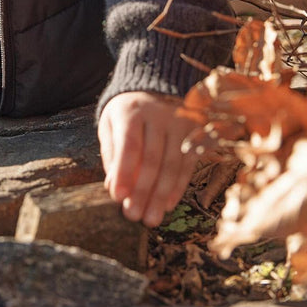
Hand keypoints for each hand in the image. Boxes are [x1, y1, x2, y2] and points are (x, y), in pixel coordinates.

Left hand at [98, 90, 196, 225]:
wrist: (155, 88)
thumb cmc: (127, 114)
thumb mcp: (111, 126)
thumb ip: (112, 154)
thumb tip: (114, 188)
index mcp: (132, 111)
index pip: (130, 145)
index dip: (124, 172)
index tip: (118, 198)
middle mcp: (159, 115)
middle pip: (152, 159)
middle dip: (142, 192)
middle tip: (133, 216)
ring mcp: (180, 123)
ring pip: (172, 165)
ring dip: (161, 196)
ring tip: (151, 219)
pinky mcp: (195, 132)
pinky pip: (187, 164)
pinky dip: (178, 187)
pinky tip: (168, 205)